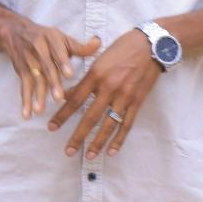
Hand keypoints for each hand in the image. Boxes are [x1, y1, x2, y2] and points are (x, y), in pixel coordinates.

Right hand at [0, 16, 101, 119]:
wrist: (15, 31)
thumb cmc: (45, 37)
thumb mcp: (62, 38)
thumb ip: (80, 46)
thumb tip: (98, 43)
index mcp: (51, 39)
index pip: (58, 52)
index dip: (63, 63)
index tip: (69, 75)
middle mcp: (38, 50)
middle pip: (46, 68)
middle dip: (52, 83)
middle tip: (58, 97)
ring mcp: (29, 62)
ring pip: (34, 80)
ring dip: (37, 95)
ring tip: (40, 110)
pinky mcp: (22, 71)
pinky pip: (23, 87)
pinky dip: (25, 101)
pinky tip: (27, 114)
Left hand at [49, 30, 162, 158]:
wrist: (151, 46)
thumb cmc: (122, 49)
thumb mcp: (98, 59)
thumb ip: (84, 79)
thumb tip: (65, 94)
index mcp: (95, 75)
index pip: (74, 100)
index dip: (62, 115)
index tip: (51, 127)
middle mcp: (108, 88)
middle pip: (90, 117)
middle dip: (77, 136)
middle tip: (67, 151)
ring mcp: (124, 97)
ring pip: (108, 125)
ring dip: (97, 142)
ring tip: (89, 156)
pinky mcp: (137, 102)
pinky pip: (127, 124)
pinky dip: (119, 139)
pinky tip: (112, 151)